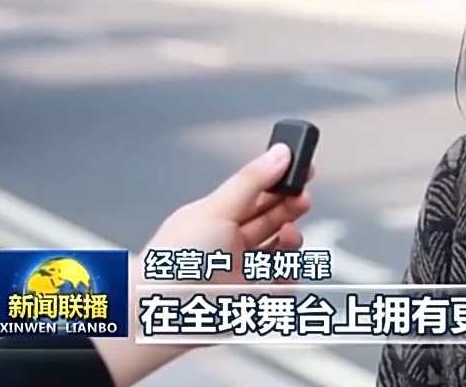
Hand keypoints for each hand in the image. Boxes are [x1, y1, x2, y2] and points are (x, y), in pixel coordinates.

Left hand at [95, 144, 314, 386]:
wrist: (164, 312)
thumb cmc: (175, 259)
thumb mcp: (216, 208)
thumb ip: (252, 181)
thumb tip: (281, 152)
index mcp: (215, 217)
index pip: (254, 193)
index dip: (278, 179)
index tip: (301, 166)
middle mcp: (229, 243)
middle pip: (272, 217)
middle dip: (290, 204)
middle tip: (302, 195)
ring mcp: (242, 271)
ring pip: (283, 248)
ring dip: (292, 236)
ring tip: (289, 233)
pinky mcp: (254, 299)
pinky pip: (285, 282)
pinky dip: (290, 272)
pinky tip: (283, 267)